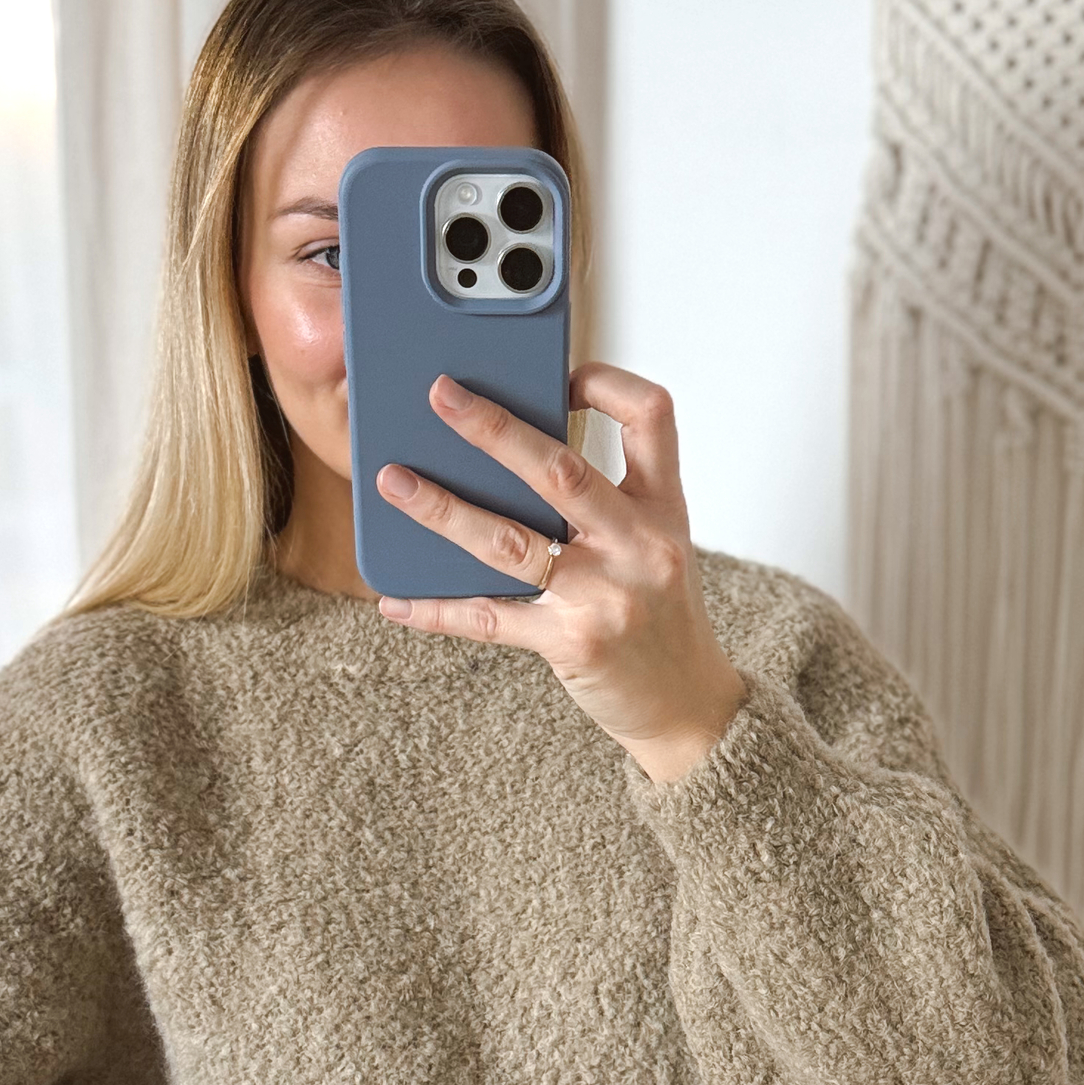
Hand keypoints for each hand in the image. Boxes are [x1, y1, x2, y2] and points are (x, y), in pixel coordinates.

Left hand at [373, 362, 748, 785]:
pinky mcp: (573, 643)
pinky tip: (396, 600)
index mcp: (664, 508)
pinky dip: (438, 610)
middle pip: (561, 469)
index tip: (561, 376)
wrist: (689, 707)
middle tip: (441, 395)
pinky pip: (491, 619)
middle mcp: (640, 544)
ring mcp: (607, 596)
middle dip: (494, 428)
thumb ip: (606, 503)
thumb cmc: (662, 619)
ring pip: (511, 541)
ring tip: (394, 482)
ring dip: (444, 509)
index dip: (606, 384)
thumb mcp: (656, 547)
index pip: (652, 416)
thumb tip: (510, 460)